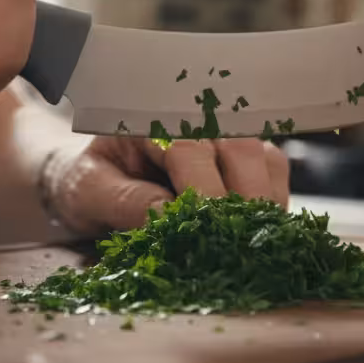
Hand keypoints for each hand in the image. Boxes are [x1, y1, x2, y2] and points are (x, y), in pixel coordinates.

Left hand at [41, 137, 289, 235]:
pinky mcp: (246, 159)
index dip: (203, 191)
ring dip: (262, 206)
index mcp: (151, 116)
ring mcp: (226, 137)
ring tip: (243, 245)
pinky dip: (270, 206)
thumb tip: (167, 216)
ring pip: (266, 161)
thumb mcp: (88, 191)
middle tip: (232, 246)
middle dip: (243, 200)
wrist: (93, 179)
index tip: (206, 232)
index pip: (191, 148)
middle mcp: (197, 118)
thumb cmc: (88, 181)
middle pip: (242, 149)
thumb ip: (124, 200)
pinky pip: (275, 175)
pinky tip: (250, 236)